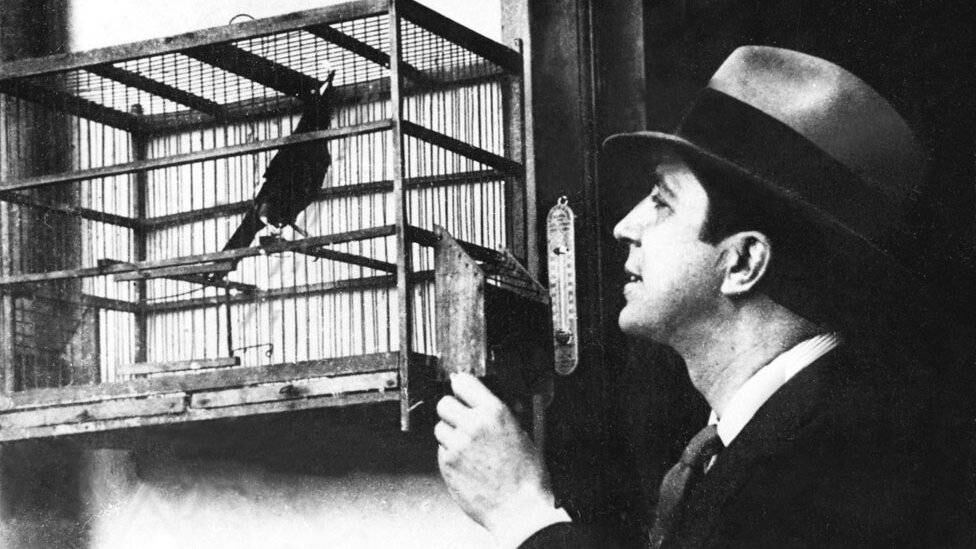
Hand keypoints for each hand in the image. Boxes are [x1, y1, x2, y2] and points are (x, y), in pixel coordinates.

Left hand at [435, 373, 555, 538]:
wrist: (519, 509)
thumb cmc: (526, 477)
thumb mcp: (523, 434)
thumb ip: (500, 415)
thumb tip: (485, 402)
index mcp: (494, 412)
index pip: (463, 382)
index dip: (461, 387)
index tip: (461, 390)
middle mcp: (472, 425)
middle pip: (444, 403)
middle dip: (452, 411)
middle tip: (461, 420)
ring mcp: (457, 445)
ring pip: (439, 427)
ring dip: (450, 434)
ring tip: (467, 447)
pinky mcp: (447, 464)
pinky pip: (441, 450)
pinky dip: (450, 454)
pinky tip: (467, 463)